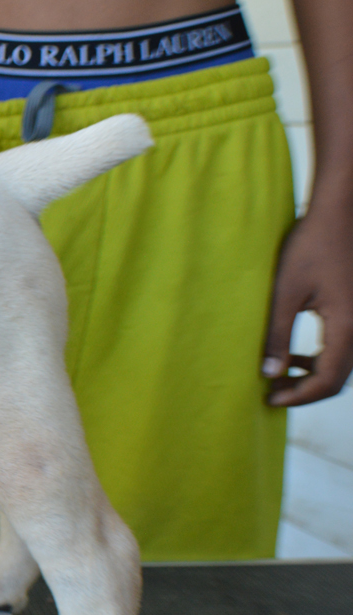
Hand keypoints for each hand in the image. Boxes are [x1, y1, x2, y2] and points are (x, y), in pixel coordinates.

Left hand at [262, 205, 352, 405]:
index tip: (268, 400)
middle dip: (304, 391)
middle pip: (338, 380)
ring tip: (278, 376)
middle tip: (270, 392)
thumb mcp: (285, 292)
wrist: (340, 215)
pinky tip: (296, 356)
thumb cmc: (311, 246)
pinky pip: (344, 349)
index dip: (298, 397)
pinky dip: (322, 360)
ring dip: (312, 376)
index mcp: (348, 327)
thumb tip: (269, 373)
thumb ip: (277, 335)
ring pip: (342, 366)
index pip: (328, 381)